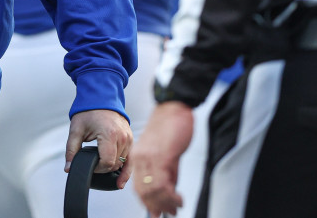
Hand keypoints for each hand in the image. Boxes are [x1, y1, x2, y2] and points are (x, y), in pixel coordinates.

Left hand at [66, 109, 132, 187]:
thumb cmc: (88, 111)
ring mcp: (128, 139)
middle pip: (114, 164)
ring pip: (122, 163)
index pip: (107, 162)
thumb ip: (72, 150)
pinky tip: (120, 182)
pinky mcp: (130, 139)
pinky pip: (131, 160)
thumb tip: (68, 168)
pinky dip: (126, 171)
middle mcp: (122, 138)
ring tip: (101, 170)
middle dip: (103, 169)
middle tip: (91, 166)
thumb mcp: (76, 129)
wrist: (101, 96)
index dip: (97, 169)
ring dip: (112, 167)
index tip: (89, 167)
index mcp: (109, 135)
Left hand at [128, 101, 192, 216]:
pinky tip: (178, 199)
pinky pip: (162, 183)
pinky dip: (171, 196)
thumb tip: (170, 189)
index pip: (137, 186)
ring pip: (152, 190)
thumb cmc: (169, 127)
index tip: (156, 211)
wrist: (173, 109)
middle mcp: (140, 158)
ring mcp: (149, 158)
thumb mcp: (164, 153)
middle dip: (156, 206)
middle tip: (167, 213)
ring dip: (165, 203)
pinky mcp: (161, 156)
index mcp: (138, 156)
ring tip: (175, 208)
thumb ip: (167, 171)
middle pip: (143, 191)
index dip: (147, 202)